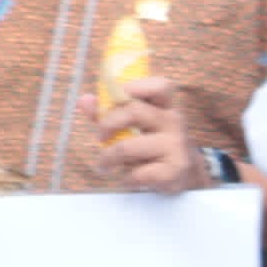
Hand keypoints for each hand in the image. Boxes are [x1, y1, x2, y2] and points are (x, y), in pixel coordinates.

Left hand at [101, 75, 203, 192]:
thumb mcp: (132, 126)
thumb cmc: (150, 145)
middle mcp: (173, 121)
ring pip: (128, 147)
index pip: (159, 86)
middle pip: (134, 111)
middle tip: (99, 137)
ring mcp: (176, 145)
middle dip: (107, 124)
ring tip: (104, 166)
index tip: (114, 97)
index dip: (136, 86)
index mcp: (164, 107)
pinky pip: (139, 173)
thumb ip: (107, 113)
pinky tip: (129, 179)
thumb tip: (84, 100)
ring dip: (108, 158)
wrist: (183, 174)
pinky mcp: (175, 169)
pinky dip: (127, 179)